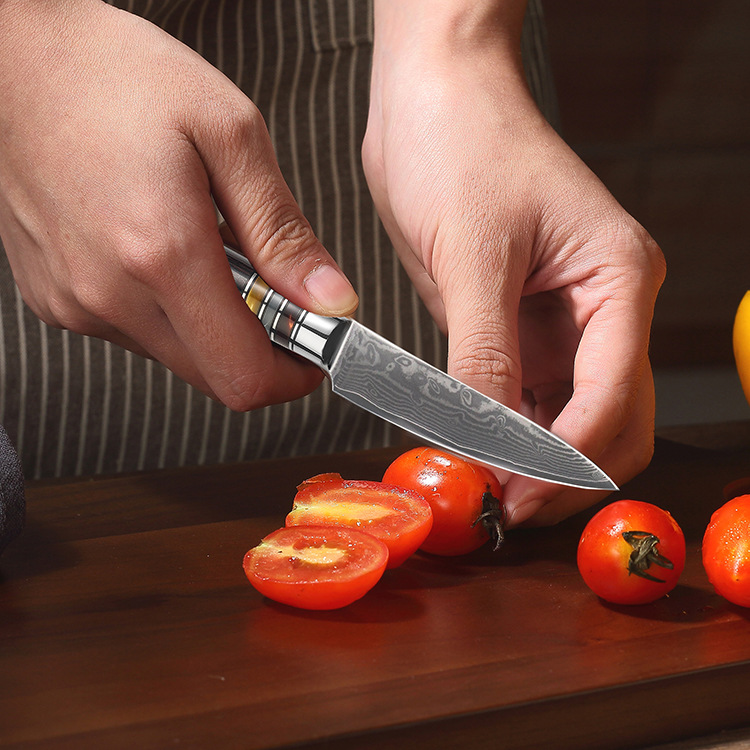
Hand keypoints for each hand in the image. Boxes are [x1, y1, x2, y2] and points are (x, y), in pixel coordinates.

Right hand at [0, 0, 357, 409]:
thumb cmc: (117, 78)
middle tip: (275, 295)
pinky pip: (135, 333)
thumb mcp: (231, 135)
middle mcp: (110, 293)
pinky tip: (163, 252)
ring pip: (176, 356)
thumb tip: (330, 301)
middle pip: (213, 377)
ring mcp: (75, 301)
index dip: (292, 377)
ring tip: (210, 253)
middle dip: (259, 349)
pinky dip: (168, 309)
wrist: (16, 59)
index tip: (315, 351)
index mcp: (163, 252)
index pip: (243, 376)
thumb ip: (282, 233)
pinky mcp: (55, 299)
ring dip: (211, 325)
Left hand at [364, 1, 665, 525]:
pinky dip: (502, 431)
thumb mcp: (472, 253)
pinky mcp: (517, 326)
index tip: (514, 496)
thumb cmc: (464, 143)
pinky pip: (521, 397)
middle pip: (608, 422)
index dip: (566, 459)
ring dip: (531, 460)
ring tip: (482, 487)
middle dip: (562, 472)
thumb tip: (484, 437)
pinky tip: (471, 447)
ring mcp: (559, 322)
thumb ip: (482, 351)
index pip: (613, 396)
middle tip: (502, 507)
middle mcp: (601, 308)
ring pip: (565, 418)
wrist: (433, 100)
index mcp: (617, 280)